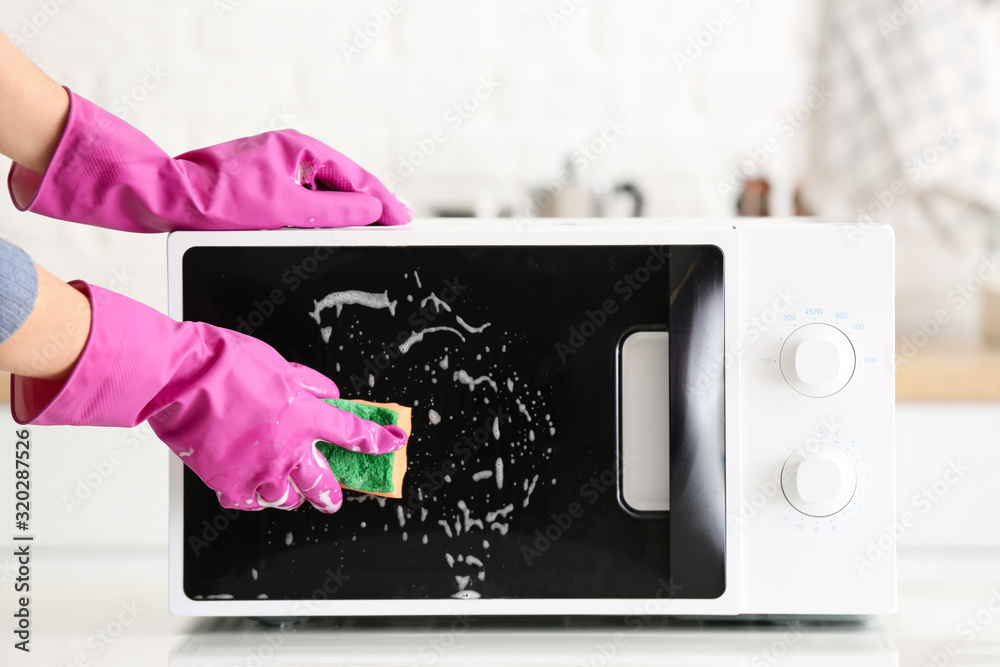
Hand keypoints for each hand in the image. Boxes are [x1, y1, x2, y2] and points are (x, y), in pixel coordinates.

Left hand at [7, 88, 411, 231]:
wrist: (166, 200)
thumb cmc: (219, 201)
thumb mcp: (288, 209)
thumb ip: (336, 211)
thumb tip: (371, 211)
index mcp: (299, 147)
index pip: (354, 174)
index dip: (382, 199)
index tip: (404, 218)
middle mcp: (289, 152)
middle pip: (341, 181)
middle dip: (368, 204)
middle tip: (395, 225)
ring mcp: (274, 167)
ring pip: (322, 191)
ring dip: (344, 211)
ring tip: (367, 232)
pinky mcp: (261, 185)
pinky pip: (303, 199)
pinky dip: (320, 214)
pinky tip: (327, 231)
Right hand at [10, 282, 407, 511]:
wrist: (181, 380)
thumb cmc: (224, 365)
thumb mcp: (280, 365)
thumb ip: (309, 386)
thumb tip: (327, 394)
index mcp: (305, 416)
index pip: (353, 434)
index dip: (379, 440)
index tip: (392, 442)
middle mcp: (287, 449)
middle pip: (325, 485)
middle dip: (333, 493)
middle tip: (333, 496)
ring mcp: (259, 470)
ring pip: (287, 498)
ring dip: (290, 493)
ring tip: (285, 485)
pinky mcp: (229, 483)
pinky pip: (249, 501)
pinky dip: (252, 496)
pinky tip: (251, 486)